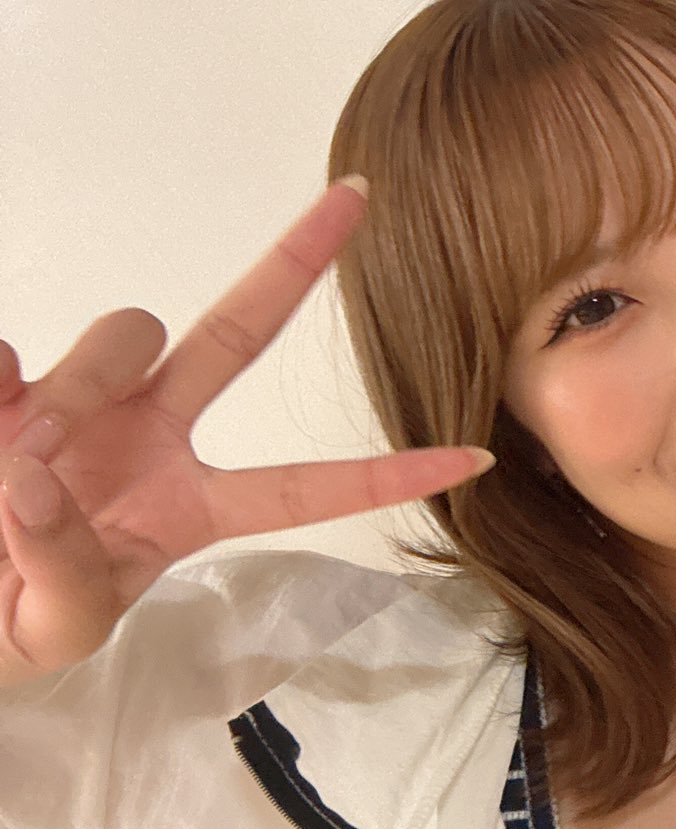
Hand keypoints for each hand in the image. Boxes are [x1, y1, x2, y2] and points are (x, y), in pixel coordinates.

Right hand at [0, 180, 493, 685]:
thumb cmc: (3, 623)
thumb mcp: (54, 632)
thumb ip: (67, 574)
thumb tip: (42, 477)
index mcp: (189, 506)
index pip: (305, 488)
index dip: (387, 475)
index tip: (476, 458)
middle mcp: (149, 436)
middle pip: (237, 333)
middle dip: (295, 261)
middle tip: (357, 196)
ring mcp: (80, 401)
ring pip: (128, 335)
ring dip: (84, 391)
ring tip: (18, 471)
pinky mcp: (4, 384)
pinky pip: (10, 355)